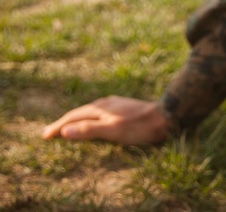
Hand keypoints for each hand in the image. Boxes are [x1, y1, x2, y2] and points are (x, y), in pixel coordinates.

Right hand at [42, 96, 168, 144]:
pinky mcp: (123, 107)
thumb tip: (65, 130)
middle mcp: (106, 103)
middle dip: (64, 122)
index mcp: (101, 108)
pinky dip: (89, 118)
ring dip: (76, 118)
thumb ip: (89, 129)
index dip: (58, 126)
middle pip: (79, 112)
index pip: (73, 117)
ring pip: (89, 111)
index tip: (45, 135)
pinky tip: (94, 120)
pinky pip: (99, 112)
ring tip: (67, 126)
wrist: (166, 116)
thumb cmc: (140, 126)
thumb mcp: (113, 130)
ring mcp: (115, 103)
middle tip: (49, 132)